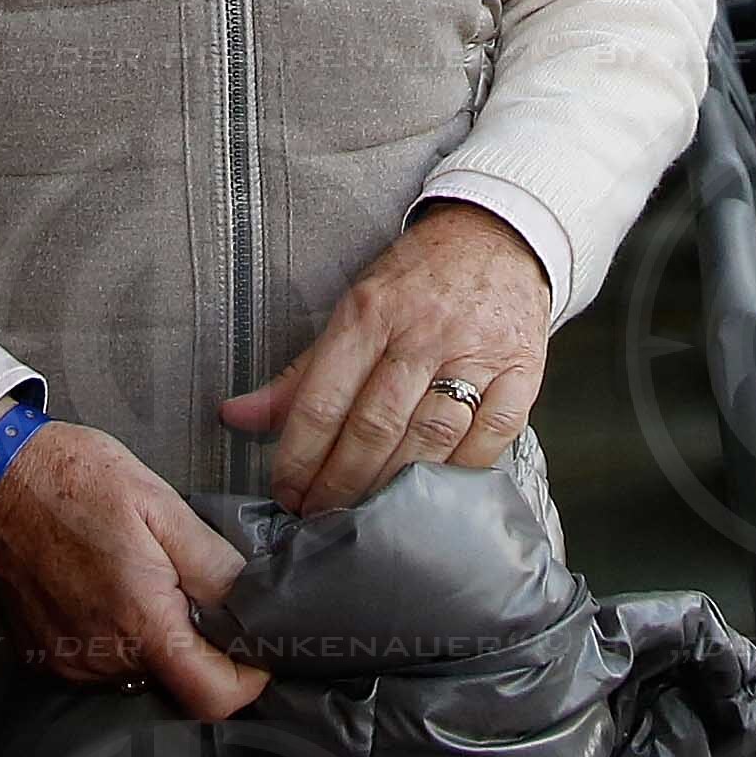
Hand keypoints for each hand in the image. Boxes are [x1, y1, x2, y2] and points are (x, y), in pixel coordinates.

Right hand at [0, 416, 266, 718]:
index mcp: (142, 621)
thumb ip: (212, 562)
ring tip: (144, 580)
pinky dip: (119, 637)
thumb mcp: (160, 503)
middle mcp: (104, 657)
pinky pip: (103, 664)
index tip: (255, 651)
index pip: (212, 698)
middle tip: (192, 589)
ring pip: (141, 673)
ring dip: (155, 640)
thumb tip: (254, 602)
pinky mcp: (47, 658)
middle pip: (178, 682)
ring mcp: (71, 663)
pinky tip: (110, 590)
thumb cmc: (76, 480)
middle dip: (198, 645)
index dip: (246, 680)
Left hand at [221, 201, 548, 514]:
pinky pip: (490, 437)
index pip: (323, 399)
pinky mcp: (521, 372)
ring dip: (392, 489)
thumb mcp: (354, 307)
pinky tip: (433, 498)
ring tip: (367, 520)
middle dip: (340, 484)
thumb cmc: (417, 279)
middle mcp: (422, 331)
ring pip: (429, 438)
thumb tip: (234, 416)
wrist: (499, 236)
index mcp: (369, 311)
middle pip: (374, 426)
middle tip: (319, 520)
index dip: (299, 457)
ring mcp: (475, 353)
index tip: (286, 494)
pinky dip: (459, 474)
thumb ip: (300, 373)